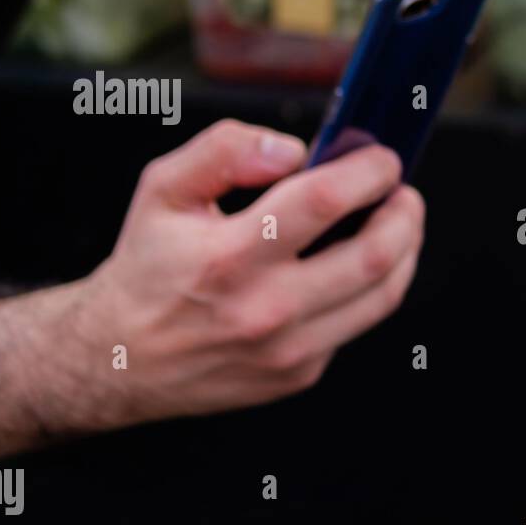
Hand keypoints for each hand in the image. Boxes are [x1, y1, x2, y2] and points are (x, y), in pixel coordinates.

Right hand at [66, 119, 423, 427]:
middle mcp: (264, 309)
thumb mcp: (163, 190)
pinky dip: (370, 287)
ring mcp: (288, 351)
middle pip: (374, 256)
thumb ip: (224, 150)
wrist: (120, 358)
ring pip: (382, 296)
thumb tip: (291, 149)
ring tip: (396, 222)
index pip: (323, 202)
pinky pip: (357, 323)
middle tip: (403, 192)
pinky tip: (357, 263)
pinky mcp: (301, 374)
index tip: (382, 158)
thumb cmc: (148, 267)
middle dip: (405, 214)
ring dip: (405, 250)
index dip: (367, 172)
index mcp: (228, 257)